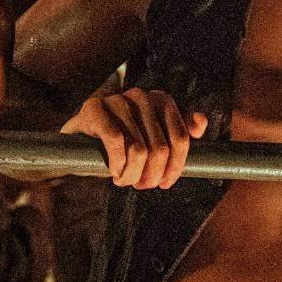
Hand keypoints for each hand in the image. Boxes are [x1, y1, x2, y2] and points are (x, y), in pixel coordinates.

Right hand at [61, 88, 206, 189]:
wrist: (81, 140)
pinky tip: (113, 171)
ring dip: (132, 174)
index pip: (181, 139)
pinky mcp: (94, 107)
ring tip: (124, 180)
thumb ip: (179, 133)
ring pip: (139, 149)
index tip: (165, 183)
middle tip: (141, 185)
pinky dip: (116, 164)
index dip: (175, 167)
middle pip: (161, 148)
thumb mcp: (154, 139)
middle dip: (151, 175)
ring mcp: (117, 99)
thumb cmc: (123, 142)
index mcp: (162, 100)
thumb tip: (200, 122)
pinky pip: (115, 141)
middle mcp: (141, 96)